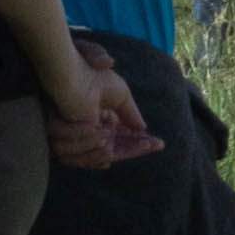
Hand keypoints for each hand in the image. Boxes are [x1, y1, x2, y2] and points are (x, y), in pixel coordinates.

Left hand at [49, 53, 156, 171]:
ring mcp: (84, 139)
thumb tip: (142, 128)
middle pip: (119, 150)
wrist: (76, 78)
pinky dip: (97, 146)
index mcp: (104, 122)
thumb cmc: (96, 80)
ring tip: (112, 132)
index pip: (124, 139)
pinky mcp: (75, 142)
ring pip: (105, 155)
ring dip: (117, 146)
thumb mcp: (121, 95)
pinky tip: (104, 133)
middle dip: (137, 148)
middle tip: (156, 145)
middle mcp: (94, 133)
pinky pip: (91, 155)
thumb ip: (131, 113)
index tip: (159, 144)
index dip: (141, 143)